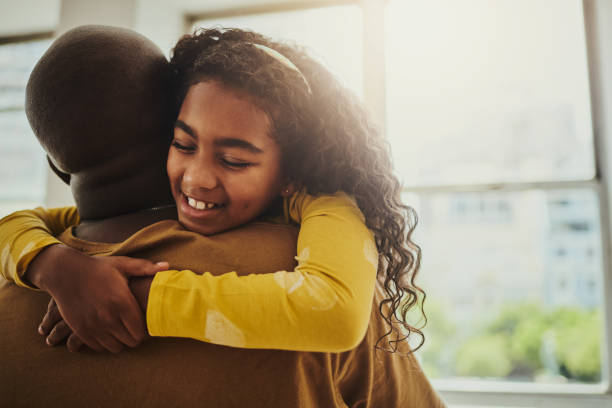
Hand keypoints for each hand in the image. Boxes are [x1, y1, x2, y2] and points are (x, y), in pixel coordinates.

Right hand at [27, 245, 167, 352]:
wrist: (65, 272)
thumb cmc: (98, 268)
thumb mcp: (122, 264)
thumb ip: (145, 268)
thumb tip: (167, 266)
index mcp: (122, 302)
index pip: (142, 331)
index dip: (147, 331)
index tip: (146, 325)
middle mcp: (108, 316)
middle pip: (131, 342)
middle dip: (135, 337)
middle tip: (135, 329)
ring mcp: (93, 325)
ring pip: (116, 347)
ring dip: (121, 341)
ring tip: (122, 330)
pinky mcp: (80, 330)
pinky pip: (98, 347)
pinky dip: (105, 343)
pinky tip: (107, 332)